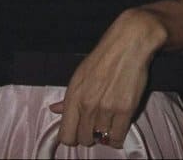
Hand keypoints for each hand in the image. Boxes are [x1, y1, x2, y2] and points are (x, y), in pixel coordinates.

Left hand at [50, 7, 165, 147]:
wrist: (128, 44)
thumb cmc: (103, 57)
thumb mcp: (79, 75)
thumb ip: (67, 98)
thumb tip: (54, 110)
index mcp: (73, 97)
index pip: (66, 135)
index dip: (72, 137)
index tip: (79, 133)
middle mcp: (87, 106)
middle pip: (84, 139)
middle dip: (90, 136)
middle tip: (95, 127)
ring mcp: (106, 109)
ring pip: (101, 138)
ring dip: (104, 134)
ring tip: (108, 123)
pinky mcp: (125, 110)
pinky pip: (117, 137)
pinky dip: (116, 138)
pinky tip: (116, 130)